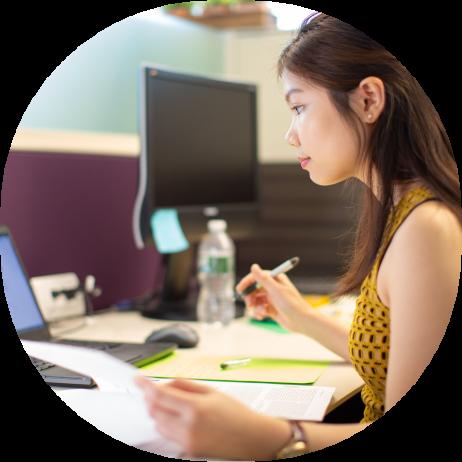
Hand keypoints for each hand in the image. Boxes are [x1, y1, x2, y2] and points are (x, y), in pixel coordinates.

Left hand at [134, 376, 290, 459]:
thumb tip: (165, 383)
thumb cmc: (237, 414)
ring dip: (157, 410)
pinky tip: (175, 416)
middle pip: (155, 411)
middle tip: (153, 388)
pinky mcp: (189, 452)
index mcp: (195, 407)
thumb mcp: (212, 391)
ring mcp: (188, 442)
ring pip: (158, 424)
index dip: (145, 386)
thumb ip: (186, 385)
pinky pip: (168, 435)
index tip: (137, 379)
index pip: (160, 394)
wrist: (253, 438)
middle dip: (150, 397)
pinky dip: (165, 423)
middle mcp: (189, 427)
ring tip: (168, 401)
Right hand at [236, 264, 311, 332]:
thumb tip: (253, 266)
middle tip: (249, 304)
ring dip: (255, 307)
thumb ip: (263, 279)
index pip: (257, 277)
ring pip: (256, 300)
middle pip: (254, 289)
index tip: (239, 290)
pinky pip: (259, 309)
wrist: (302, 322)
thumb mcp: (276, 291)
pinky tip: (262, 316)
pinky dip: (258, 312)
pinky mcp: (271, 309)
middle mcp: (273, 288)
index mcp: (275, 279)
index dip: (247, 282)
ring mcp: (272, 299)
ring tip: (260, 312)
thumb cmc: (292, 304)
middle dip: (250, 297)